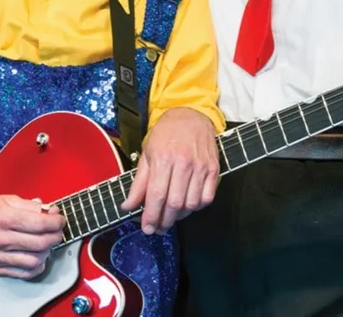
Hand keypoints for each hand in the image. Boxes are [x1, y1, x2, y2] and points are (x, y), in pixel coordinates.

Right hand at [0, 194, 65, 278]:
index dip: (56, 222)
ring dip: (47, 252)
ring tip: (47, 244)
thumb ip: (28, 205)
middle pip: (40, 243)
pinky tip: (38, 258)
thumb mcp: (4, 199)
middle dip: (56, 237)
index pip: (40, 223)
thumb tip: (48, 211)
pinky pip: (22, 273)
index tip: (60, 220)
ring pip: (34, 260)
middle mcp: (0, 238)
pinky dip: (36, 267)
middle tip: (57, 232)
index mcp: (3, 218)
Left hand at [120, 107, 218, 233]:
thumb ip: (139, 183)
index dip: (151, 216)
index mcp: (163, 159)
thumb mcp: (147, 154)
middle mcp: (183, 163)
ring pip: (191, 204)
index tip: (147, 228)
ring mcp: (201, 167)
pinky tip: (188, 205)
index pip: (156, 195)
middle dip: (165, 221)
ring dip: (180, 216)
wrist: (190, 116)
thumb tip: (128, 206)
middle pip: (174, 203)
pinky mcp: (214, 169)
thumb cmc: (166, 134)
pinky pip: (207, 198)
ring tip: (171, 216)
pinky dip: (197, 207)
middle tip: (158, 227)